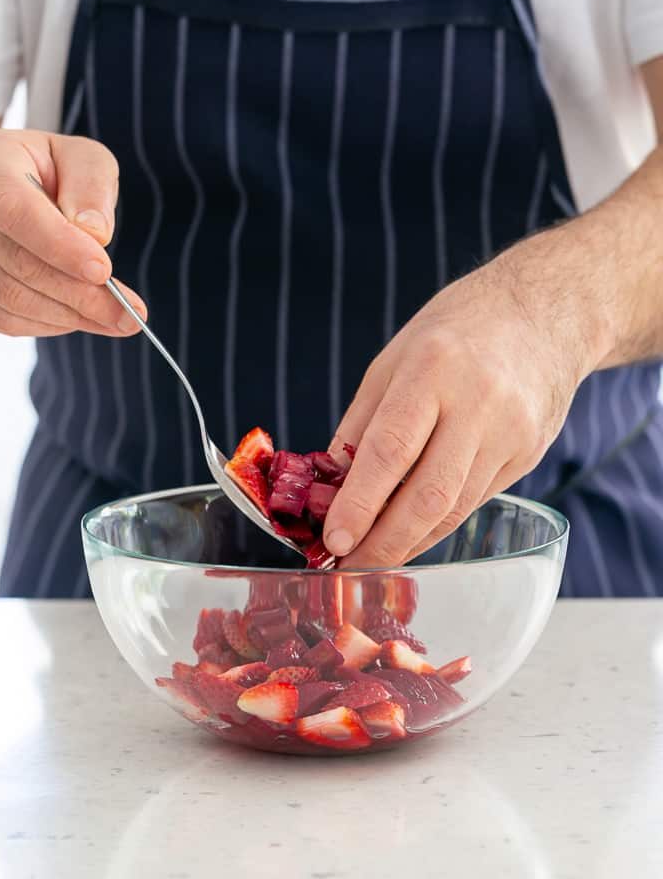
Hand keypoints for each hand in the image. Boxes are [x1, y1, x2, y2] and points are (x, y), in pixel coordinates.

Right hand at [0, 129, 145, 335]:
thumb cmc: (44, 171)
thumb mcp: (80, 159)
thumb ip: (92, 187)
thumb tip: (95, 235)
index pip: (16, 212)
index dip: (60, 246)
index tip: (104, 271)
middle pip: (18, 264)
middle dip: (81, 295)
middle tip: (128, 314)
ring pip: (10, 300)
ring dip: (69, 317)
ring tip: (112, 320)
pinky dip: (45, 326)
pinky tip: (75, 318)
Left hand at [322, 237, 604, 567]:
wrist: (547, 311)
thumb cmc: (457, 330)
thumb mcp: (393, 359)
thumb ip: (361, 424)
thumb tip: (331, 487)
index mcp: (433, 368)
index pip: (391, 449)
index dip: (360, 502)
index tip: (334, 538)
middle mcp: (478, 403)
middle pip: (429, 494)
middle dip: (385, 542)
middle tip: (349, 567)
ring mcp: (511, 433)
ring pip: (455, 509)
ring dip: (410, 542)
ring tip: (373, 558)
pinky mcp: (530, 454)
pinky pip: (475, 501)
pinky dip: (438, 523)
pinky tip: (412, 533)